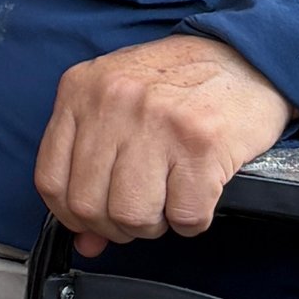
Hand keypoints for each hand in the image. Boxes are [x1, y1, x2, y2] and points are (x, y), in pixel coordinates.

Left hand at [35, 34, 289, 246]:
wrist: (247, 57)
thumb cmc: (181, 84)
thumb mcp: (120, 108)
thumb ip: (92, 167)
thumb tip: (85, 241)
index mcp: (82, 89)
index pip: (51, 181)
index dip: (72, 216)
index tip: (93, 220)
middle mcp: (113, 101)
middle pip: (89, 206)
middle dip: (117, 225)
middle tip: (141, 211)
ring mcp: (156, 121)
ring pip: (132, 216)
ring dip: (154, 225)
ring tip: (170, 200)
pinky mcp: (200, 144)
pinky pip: (184, 216)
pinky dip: (192, 220)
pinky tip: (198, 194)